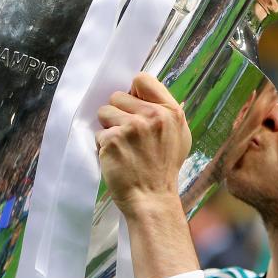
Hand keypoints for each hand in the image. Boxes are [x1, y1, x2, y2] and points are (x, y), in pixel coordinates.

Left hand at [96, 72, 191, 217]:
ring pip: (104, 112)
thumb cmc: (164, 167)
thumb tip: (143, 94)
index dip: (134, 91)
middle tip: (129, 134)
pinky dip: (103, 145)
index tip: (133, 105)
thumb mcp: (179, 135)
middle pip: (118, 95)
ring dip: (109, 127)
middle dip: (119, 113)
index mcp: (171, 111)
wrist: (152, 198)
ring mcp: (132, 127)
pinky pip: (98, 132)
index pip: (142, 79)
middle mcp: (152, 116)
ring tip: (122, 145)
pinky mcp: (112, 140)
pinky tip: (117, 157)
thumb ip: (165, 111)